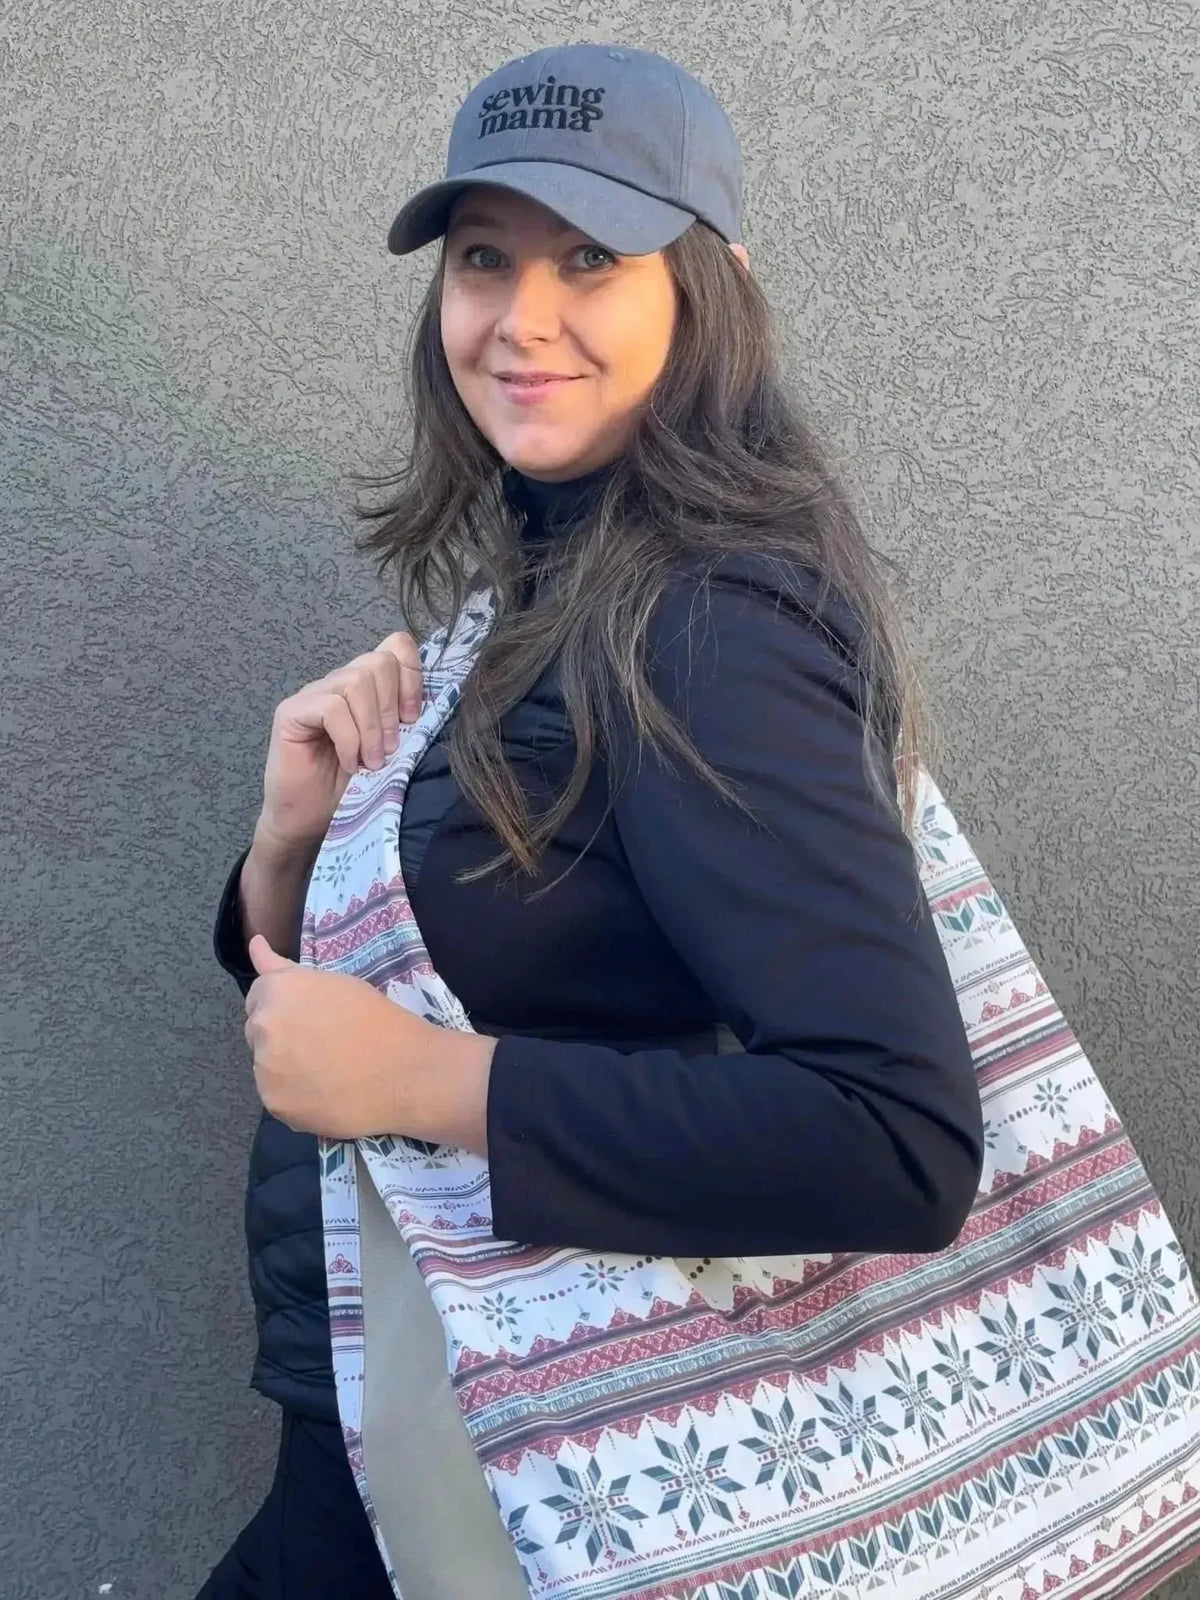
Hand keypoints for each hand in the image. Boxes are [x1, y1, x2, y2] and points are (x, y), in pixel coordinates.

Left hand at [244, 935, 494, 1149]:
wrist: (405, 1072)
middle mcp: (264, 1026)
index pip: (256, 996)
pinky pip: (277, 1097)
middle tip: (321, 1045)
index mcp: (278, 990)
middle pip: (257, 1031)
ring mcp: (266, 1069)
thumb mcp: (334, 982)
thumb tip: (254, 943)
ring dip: (286, 1068)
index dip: (284, 1007)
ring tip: (328, 1072)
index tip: (309, 1018)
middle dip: (280, 1036)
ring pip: (266, 1067)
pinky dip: (296, 1097)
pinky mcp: (275, 1104)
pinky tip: (326, 1094)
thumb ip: (285, 969)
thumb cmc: (377, 1019)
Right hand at [256, 630, 423, 855]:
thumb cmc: (349, 790)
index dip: (411, 675)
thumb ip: (406, 725)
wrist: (307, 822)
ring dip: (371, 727)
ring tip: (371, 761)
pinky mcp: (291, 712)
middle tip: (390, 749)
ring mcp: (313, 694)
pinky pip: (331, 707)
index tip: (413, 718)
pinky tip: (348, 763)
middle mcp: (338, 683)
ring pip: (355, 682)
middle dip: (392, 708)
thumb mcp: (391, 753)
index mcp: (366, 688)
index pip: (395, 646)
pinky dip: (348, 739)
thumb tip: (433, 707)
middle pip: (377, 662)